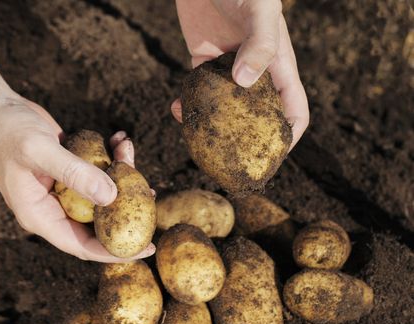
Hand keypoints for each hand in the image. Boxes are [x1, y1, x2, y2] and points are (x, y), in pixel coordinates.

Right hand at [0, 36, 154, 261]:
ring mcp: (64, 191)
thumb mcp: (39, 151)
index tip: (146, 249)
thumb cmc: (9, 131)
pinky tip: (119, 140)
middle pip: (98, 222)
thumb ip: (74, 173)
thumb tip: (112, 197)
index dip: (116, 252)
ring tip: (128, 151)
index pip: (83, 246)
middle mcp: (54, 209)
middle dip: (126, 209)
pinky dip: (111, 160)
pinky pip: (98, 174)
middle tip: (150, 195)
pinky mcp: (71, 173)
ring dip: (121, 175)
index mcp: (41, 216)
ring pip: (102, 195)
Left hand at [173, 0, 308, 148]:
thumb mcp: (259, 11)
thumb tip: (243, 83)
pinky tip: (176, 110)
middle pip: (258, 118)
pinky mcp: (204, 63)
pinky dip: (189, 105)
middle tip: (229, 161)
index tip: (272, 156)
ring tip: (198, 140)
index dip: (289, 137)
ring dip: (214, 127)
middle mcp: (255, 73)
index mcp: (278, 67)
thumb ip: (258, 44)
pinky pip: (199, 93)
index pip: (294, 111)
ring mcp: (229, 70)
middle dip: (247, 141)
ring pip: (226, 110)